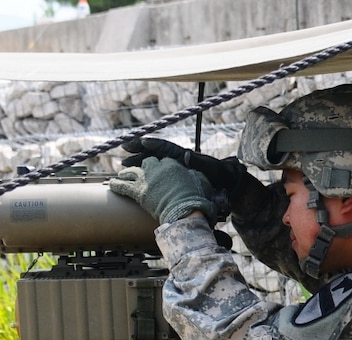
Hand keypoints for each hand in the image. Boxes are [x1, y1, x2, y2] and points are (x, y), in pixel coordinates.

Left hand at [109, 157, 214, 223]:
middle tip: (141, 172)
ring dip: (127, 173)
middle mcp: (157, 168)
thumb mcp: (202, 182)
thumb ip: (196, 175)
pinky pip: (122, 185)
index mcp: (172, 164)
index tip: (161, 171)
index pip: (163, 161)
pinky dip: (116, 185)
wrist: (185, 212)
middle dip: (144, 167)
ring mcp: (146, 179)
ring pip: (131, 171)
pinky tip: (111, 185)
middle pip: (146, 163)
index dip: (162, 166)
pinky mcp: (137, 191)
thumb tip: (193, 173)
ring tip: (122, 175)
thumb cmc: (197, 199)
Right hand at [122, 136, 274, 221]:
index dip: (151, 144)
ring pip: (152, 165)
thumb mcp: (211, 167)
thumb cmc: (221, 175)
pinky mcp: (174, 181)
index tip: (139, 142)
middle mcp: (176, 161)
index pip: (164, 147)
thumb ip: (198, 161)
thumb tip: (186, 155)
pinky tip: (135, 180)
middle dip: (138, 152)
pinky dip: (145, 177)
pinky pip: (156, 176)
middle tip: (123, 150)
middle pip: (153, 154)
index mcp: (183, 155)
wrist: (229, 186)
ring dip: (138, 164)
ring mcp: (174, 171)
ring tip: (123, 167)